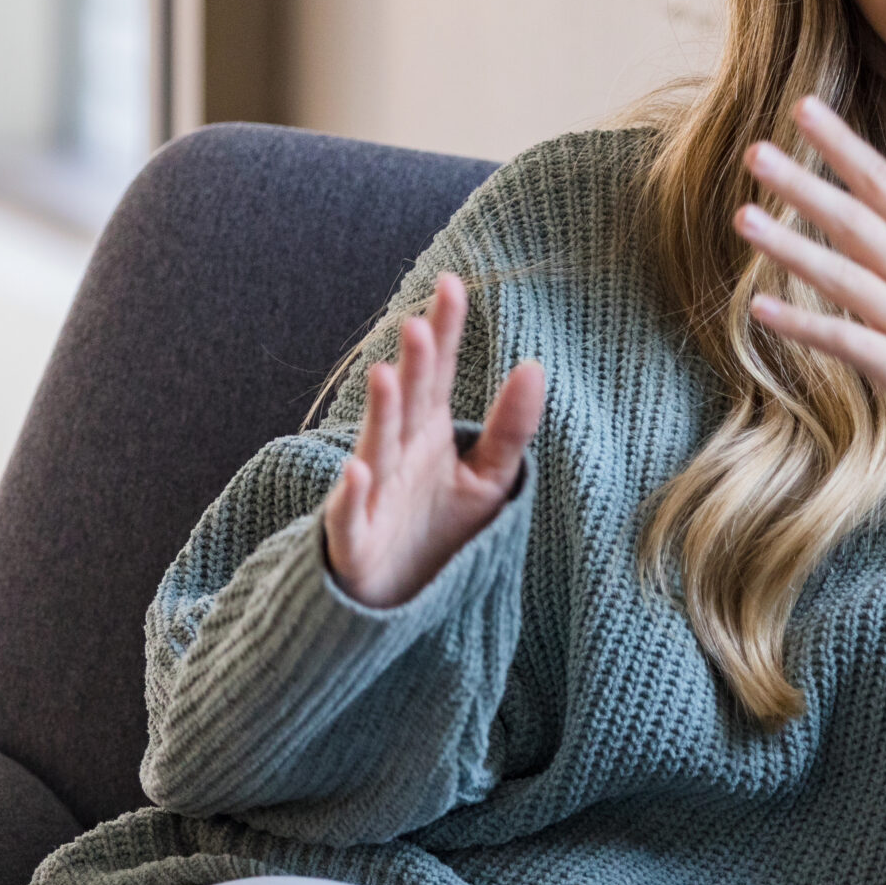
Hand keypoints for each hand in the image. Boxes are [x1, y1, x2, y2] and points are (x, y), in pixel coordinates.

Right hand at [322, 272, 547, 608]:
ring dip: (380, 414)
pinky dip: (351, 496)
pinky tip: (358, 471)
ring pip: (376, 447)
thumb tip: (535, 366)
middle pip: (408, 403)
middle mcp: (397, 453)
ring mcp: (373, 495)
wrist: (397, 602)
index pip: (439, 373)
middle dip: (413, 367)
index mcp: (428, 432)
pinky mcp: (355, 542)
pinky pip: (350, 517)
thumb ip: (510, 428)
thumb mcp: (488, 480)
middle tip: (418, 324)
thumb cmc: (439, 533)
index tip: (453, 283)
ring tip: (387, 376)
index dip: (445, 330)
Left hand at [733, 96, 885, 471]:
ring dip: (791, 247)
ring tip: (745, 217)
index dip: (843, 146)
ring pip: (844, 277)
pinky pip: (847, 343)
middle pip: (857, 222)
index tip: (803, 109)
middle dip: (804, 185)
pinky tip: (759, 308)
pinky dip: (803, 326)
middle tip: (754, 152)